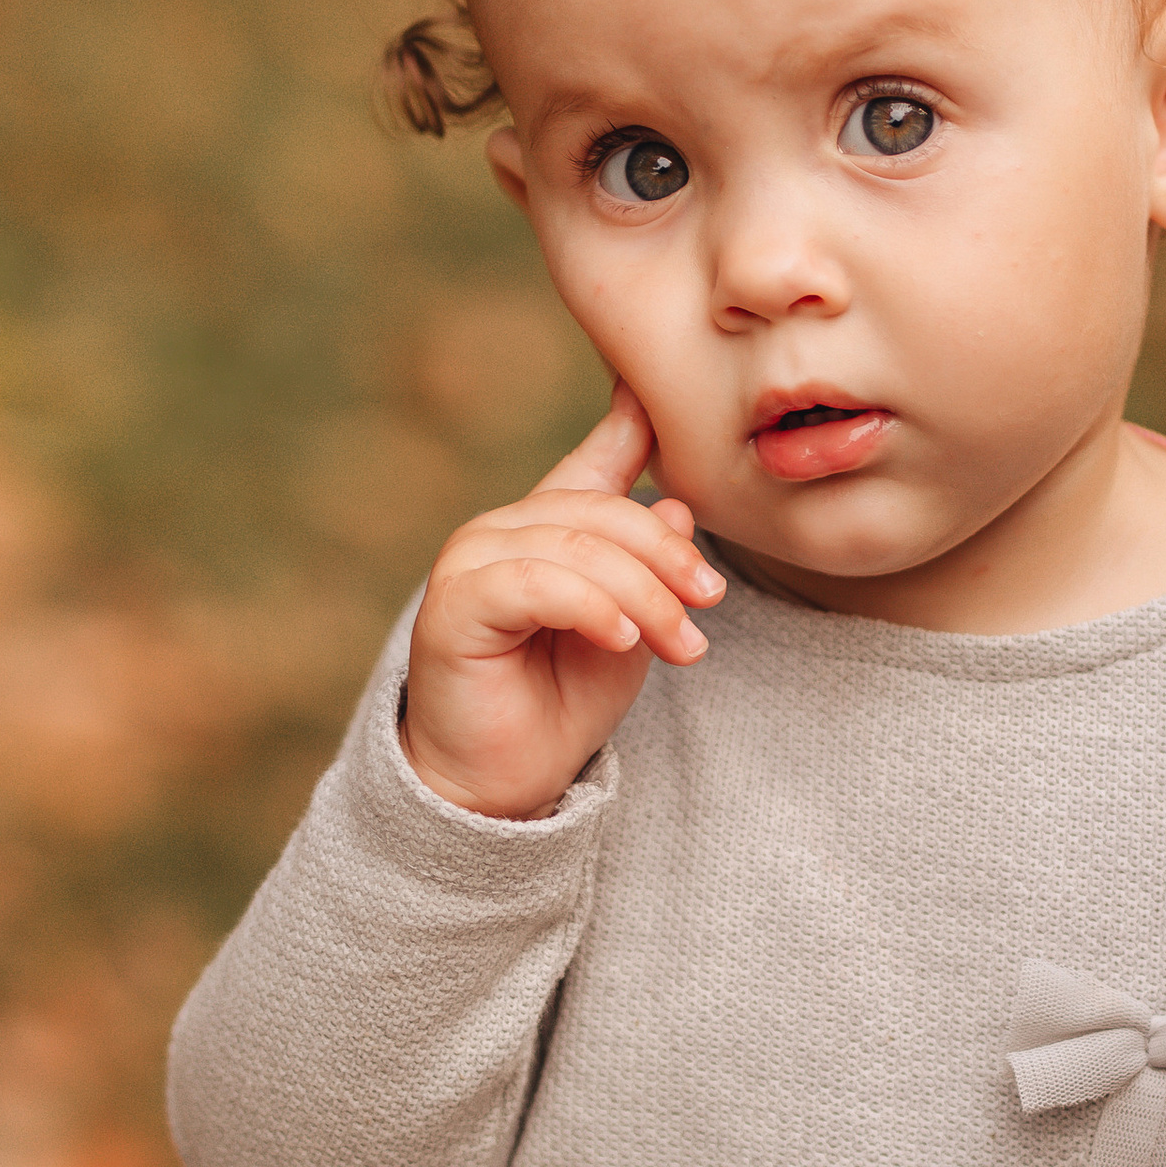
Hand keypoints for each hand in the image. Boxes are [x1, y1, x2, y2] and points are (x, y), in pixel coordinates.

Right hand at [403, 384, 724, 818]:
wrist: (502, 780)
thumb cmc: (564, 700)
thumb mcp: (632, 627)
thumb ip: (650, 568)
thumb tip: (675, 506)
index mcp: (548, 524)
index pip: (598, 457)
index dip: (634, 417)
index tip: (665, 386)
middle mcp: (504, 527)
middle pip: (605, 511)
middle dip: (670, 559)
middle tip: (710, 605)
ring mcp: (472, 559)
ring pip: (580, 548)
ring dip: (645, 597)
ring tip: (684, 646)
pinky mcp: (455, 602)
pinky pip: (538, 582)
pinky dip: (592, 607)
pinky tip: (624, 639)